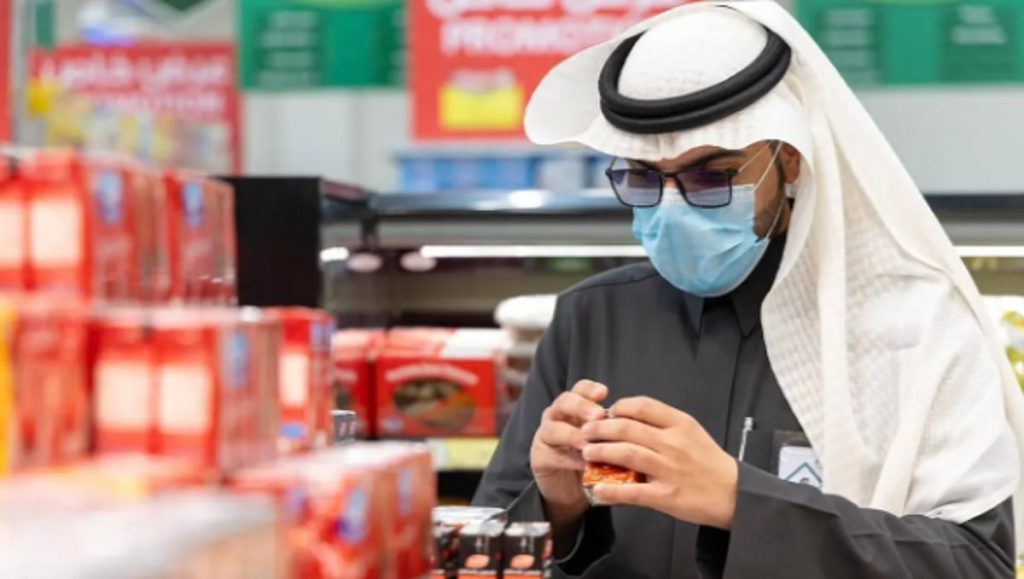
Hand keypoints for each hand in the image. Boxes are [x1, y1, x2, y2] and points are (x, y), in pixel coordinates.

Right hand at [531, 380, 607, 519]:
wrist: (570, 489)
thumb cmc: (592, 458)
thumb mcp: (604, 441)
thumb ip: (614, 431)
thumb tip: (642, 425)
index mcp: (574, 407)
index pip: (579, 389)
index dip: (590, 389)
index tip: (604, 392)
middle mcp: (557, 417)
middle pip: (564, 402)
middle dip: (581, 406)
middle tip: (597, 415)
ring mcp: (545, 436)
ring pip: (553, 428)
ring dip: (572, 435)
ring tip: (588, 442)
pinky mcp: (539, 458)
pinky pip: (552, 455)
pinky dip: (569, 459)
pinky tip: (585, 464)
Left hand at [580, 396, 738, 529]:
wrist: (735, 494)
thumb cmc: (708, 462)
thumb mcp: (690, 432)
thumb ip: (662, 423)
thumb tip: (626, 417)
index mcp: (680, 424)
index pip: (641, 405)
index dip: (617, 407)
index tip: (604, 414)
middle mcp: (673, 443)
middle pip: (626, 428)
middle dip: (599, 428)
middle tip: (585, 432)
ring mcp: (669, 469)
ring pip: (626, 454)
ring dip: (600, 452)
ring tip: (586, 453)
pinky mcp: (666, 495)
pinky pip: (632, 491)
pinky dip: (611, 490)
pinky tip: (598, 488)